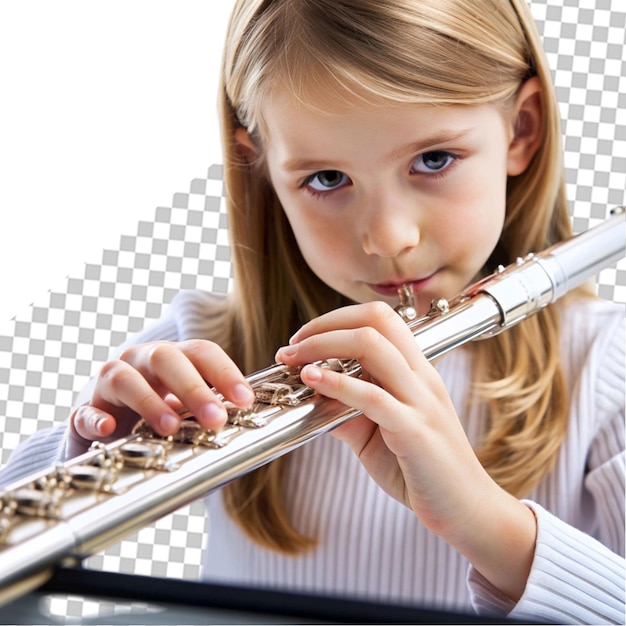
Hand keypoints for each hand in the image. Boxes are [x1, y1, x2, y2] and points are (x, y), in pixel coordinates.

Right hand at [70, 340, 254, 444]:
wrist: (111, 431)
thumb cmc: (162, 417)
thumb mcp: (191, 410)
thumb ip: (214, 413)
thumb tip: (252, 431)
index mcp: (176, 359)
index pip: (203, 353)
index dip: (226, 373)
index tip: (246, 400)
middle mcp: (142, 361)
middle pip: (167, 359)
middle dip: (195, 388)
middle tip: (216, 419)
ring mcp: (110, 383)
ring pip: (125, 378)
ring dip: (149, 402)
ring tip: (171, 427)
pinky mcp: (85, 411)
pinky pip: (85, 411)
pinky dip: (96, 418)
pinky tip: (109, 429)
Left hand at [275, 301, 535, 600]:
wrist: (467, 511)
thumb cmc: (422, 471)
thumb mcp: (377, 435)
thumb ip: (346, 413)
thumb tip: (310, 397)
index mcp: (416, 372)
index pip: (379, 318)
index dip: (336, 319)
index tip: (304, 339)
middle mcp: (421, 377)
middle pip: (374, 321)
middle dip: (325, 325)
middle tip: (291, 346)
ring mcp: (421, 401)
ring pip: (372, 346)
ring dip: (323, 346)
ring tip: (294, 359)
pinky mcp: (415, 431)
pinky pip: (373, 396)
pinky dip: (337, 383)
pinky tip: (313, 380)